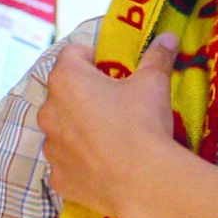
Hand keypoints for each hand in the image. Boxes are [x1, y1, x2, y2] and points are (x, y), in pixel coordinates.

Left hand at [37, 34, 178, 215]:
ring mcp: (50, 147)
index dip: (94, 57)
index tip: (113, 69)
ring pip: (63, 128)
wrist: (143, 181)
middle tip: (116, 103)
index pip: (73, 54)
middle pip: (64, 92)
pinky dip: (81, 161)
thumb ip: (157, 56)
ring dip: (80, 127)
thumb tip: (169, 36)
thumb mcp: (154, 83)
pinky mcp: (57, 177)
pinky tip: (105, 164)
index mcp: (67, 79)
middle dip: (86, 94)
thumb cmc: (143, 123)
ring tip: (111, 137)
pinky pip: (67, 162)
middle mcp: (49, 110)